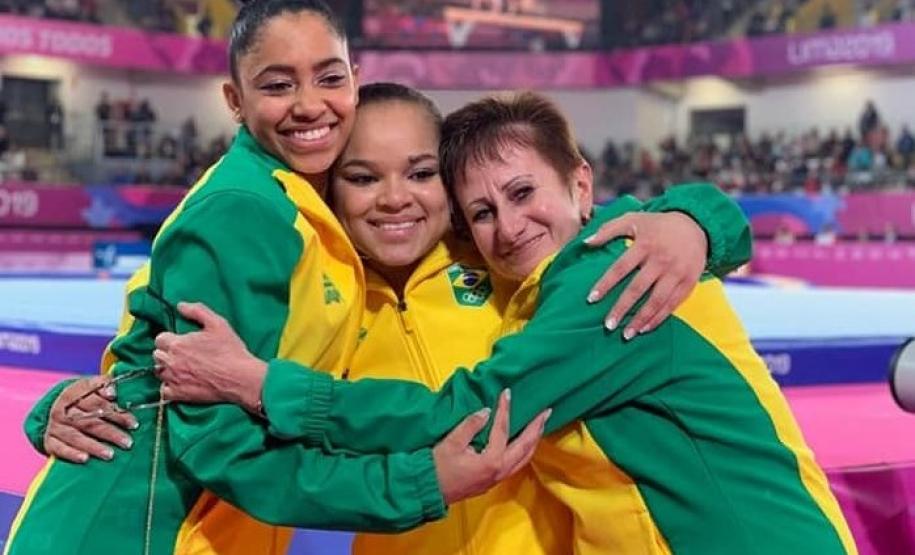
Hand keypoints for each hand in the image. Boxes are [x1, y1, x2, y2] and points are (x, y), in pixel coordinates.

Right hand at [44, 376, 136, 462]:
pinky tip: (85, 459)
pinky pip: (59, 448)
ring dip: (94, 446)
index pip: (97, 403)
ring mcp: (55, 426)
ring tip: (110, 454)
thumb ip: (106, 386)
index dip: (116, 413)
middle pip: (89, 422)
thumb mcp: (93, 387)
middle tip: (128, 442)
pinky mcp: (49, 441)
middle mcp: (62, 410)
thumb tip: (113, 392)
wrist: (58, 409)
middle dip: (110, 433)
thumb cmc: (84, 398)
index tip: (132, 423)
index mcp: (74, 393)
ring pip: (76, 437)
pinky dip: (72, 454)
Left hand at [154, 302, 265, 412]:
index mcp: (177, 343)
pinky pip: (164, 390)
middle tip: (183, 354)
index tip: (182, 342)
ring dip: (166, 368)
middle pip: (157, 354)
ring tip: (181, 368)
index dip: (171, 339)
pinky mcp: (179, 394)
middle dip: (167, 353)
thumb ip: (197, 311)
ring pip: (158, 372)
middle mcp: (170, 361)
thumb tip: (180, 306)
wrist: (240, 378)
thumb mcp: (218, 323)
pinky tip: (180, 382)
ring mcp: (173, 379)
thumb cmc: (230, 350)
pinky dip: (169, 386)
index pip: (160, 338)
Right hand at [432, 389, 549, 504]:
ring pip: (524, 458)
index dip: (505, 409)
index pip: (503, 430)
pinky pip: (517, 464)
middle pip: (525, 446)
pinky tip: (525, 443)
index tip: (507, 393)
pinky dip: (525, 450)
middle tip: (545, 411)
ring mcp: (498, 477)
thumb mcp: (451, 442)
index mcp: (490, 460)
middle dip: (536, 428)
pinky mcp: (493, 480)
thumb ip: (470, 425)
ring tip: (540, 425)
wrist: (428, 490)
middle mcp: (499, 470)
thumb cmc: (437, 468)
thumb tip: (486, 411)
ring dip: (534, 440)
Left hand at [584, 211, 706, 338]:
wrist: (697, 225)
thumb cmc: (659, 225)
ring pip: (656, 300)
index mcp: (645, 245)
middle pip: (637, 289)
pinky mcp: (689, 282)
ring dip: (640, 319)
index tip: (591, 299)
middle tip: (608, 325)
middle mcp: (661, 260)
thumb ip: (609, 229)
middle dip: (622, 308)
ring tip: (626, 334)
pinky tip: (645, 328)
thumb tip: (586, 242)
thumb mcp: (634, 220)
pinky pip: (672, 304)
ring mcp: (676, 273)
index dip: (605, 284)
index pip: (620, 268)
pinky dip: (659, 318)